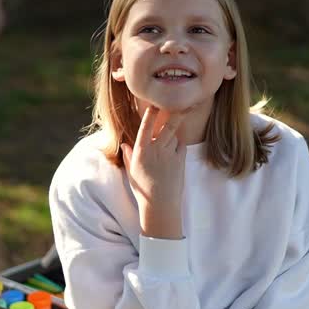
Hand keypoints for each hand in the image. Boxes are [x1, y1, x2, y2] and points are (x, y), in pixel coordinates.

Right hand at [120, 106, 185, 239]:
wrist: (160, 205)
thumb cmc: (143, 190)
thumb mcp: (132, 172)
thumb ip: (129, 156)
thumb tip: (125, 145)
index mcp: (142, 151)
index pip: (146, 126)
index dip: (151, 113)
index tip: (154, 103)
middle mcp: (157, 150)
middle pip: (169, 126)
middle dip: (176, 112)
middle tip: (184, 102)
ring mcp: (170, 154)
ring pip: (175, 136)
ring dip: (173, 135)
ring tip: (168, 146)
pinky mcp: (181, 161)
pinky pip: (181, 146)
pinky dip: (178, 146)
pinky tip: (174, 154)